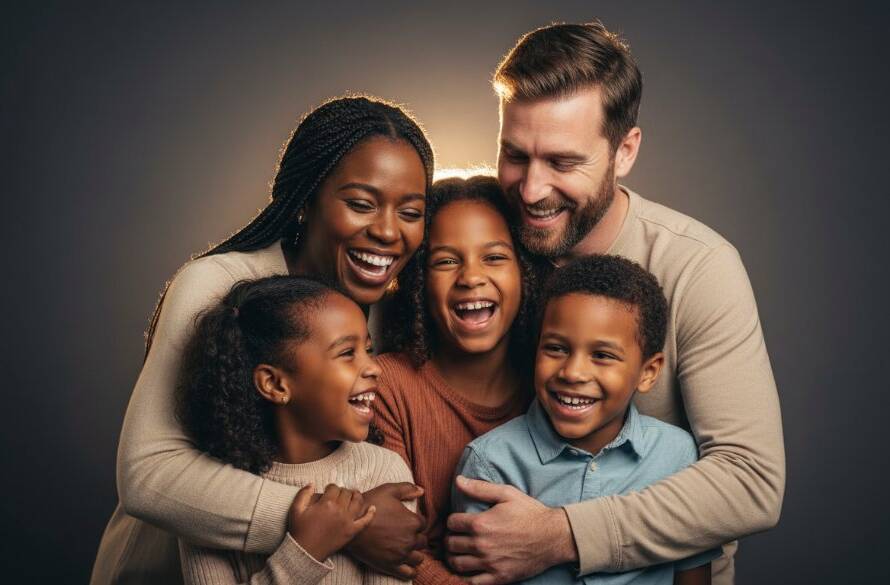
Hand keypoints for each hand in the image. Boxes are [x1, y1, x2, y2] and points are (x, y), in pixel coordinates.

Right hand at [287, 483, 375, 561]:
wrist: (305, 553)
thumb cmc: (299, 531)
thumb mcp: (295, 510)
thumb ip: (303, 494)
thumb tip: (312, 484)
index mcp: (326, 503)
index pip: (334, 487)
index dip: (331, 487)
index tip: (328, 490)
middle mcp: (339, 510)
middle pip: (346, 493)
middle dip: (342, 491)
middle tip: (339, 494)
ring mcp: (347, 521)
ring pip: (358, 502)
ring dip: (357, 496)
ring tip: (354, 494)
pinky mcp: (351, 532)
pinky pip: (365, 521)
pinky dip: (370, 514)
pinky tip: (373, 508)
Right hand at [344, 482, 425, 579]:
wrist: (350, 524)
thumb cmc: (370, 505)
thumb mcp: (388, 490)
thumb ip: (407, 489)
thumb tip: (422, 491)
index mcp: (412, 522)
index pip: (423, 523)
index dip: (416, 521)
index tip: (407, 521)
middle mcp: (410, 540)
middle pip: (422, 541)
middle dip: (416, 537)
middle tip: (405, 534)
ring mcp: (401, 554)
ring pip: (418, 558)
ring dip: (415, 552)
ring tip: (406, 548)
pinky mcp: (392, 566)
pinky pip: (410, 573)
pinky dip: (412, 570)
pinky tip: (407, 564)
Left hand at [446, 476, 576, 584]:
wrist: (554, 536)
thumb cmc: (531, 513)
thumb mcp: (507, 493)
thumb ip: (480, 488)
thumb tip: (458, 480)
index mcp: (481, 523)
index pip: (451, 523)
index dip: (453, 521)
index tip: (458, 522)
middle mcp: (482, 545)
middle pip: (451, 544)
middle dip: (451, 538)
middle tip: (457, 537)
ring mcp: (490, 563)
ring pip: (457, 564)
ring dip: (454, 557)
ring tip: (459, 553)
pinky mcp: (499, 577)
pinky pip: (472, 582)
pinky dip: (465, 577)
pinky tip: (469, 570)